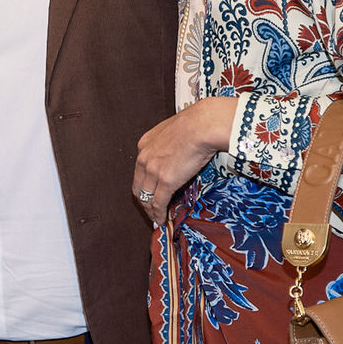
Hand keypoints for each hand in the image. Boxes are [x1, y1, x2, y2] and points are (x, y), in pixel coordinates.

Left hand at [134, 97, 237, 224]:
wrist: (204, 124)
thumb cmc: (197, 123)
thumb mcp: (173, 130)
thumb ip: (170, 143)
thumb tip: (178, 151)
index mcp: (145, 144)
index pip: (139, 171)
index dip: (144, 186)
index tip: (149, 193)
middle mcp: (144, 158)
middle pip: (138, 187)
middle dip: (144, 201)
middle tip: (151, 211)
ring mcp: (154, 170)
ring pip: (146, 198)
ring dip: (151, 211)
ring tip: (157, 219)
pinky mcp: (166, 181)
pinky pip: (158, 203)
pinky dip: (158, 214)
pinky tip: (162, 221)